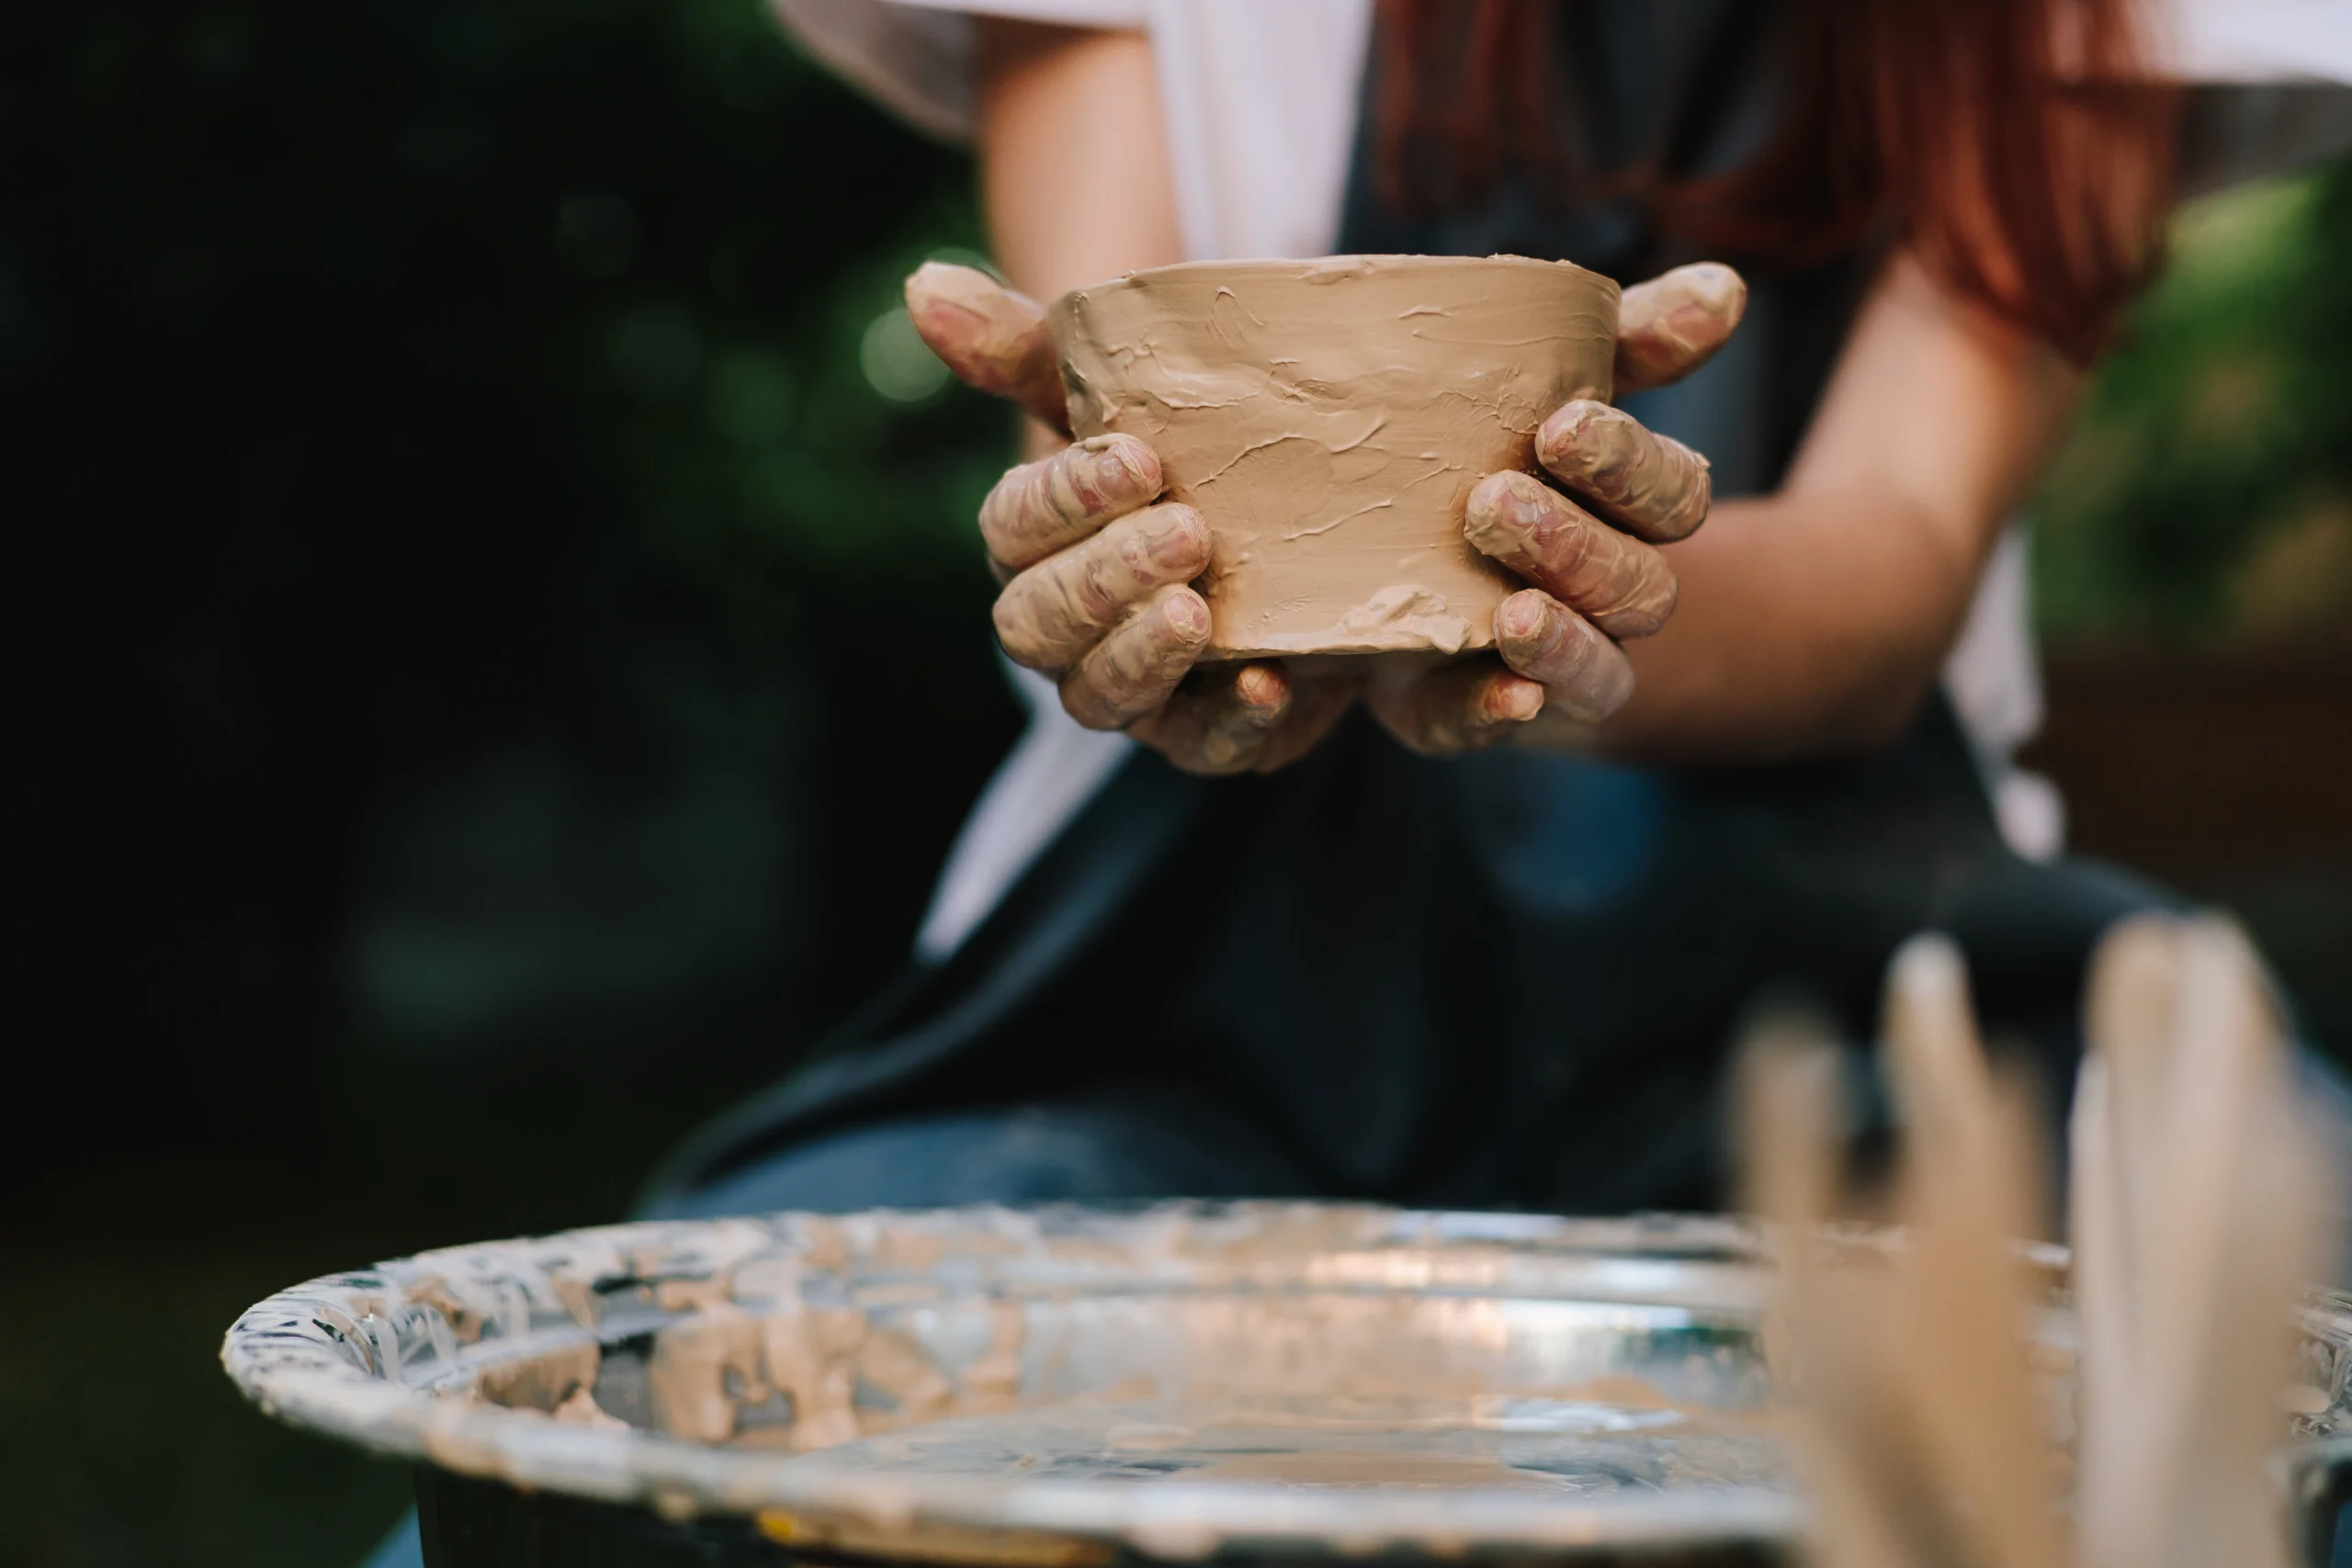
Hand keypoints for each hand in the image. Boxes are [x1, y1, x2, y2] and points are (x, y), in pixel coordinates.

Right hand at [905, 261, 1349, 773]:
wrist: (1303, 527)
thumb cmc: (1184, 455)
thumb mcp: (1114, 394)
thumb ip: (1024, 349)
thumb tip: (923, 288)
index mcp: (1032, 545)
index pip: (1012, 529)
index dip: (1063, 498)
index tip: (1134, 457)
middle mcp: (1065, 629)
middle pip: (1037, 626)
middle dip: (1100, 580)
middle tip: (1185, 530)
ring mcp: (1131, 691)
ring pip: (1098, 697)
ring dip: (1140, 655)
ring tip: (1198, 611)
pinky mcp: (1207, 733)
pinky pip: (1200, 749)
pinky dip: (1227, 725)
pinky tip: (1265, 685)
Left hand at [1363, 262, 1747, 754]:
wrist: (1363, 534)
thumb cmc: (1479, 440)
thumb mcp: (1547, 375)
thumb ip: (1629, 338)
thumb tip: (1728, 289)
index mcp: (1630, 510)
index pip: (1675, 495)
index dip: (1630, 466)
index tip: (1563, 426)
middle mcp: (1605, 593)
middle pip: (1638, 587)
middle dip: (1578, 546)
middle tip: (1494, 501)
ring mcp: (1545, 660)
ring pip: (1596, 669)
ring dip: (1562, 639)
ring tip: (1510, 609)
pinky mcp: (1461, 707)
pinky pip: (1492, 726)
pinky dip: (1501, 713)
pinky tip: (1503, 694)